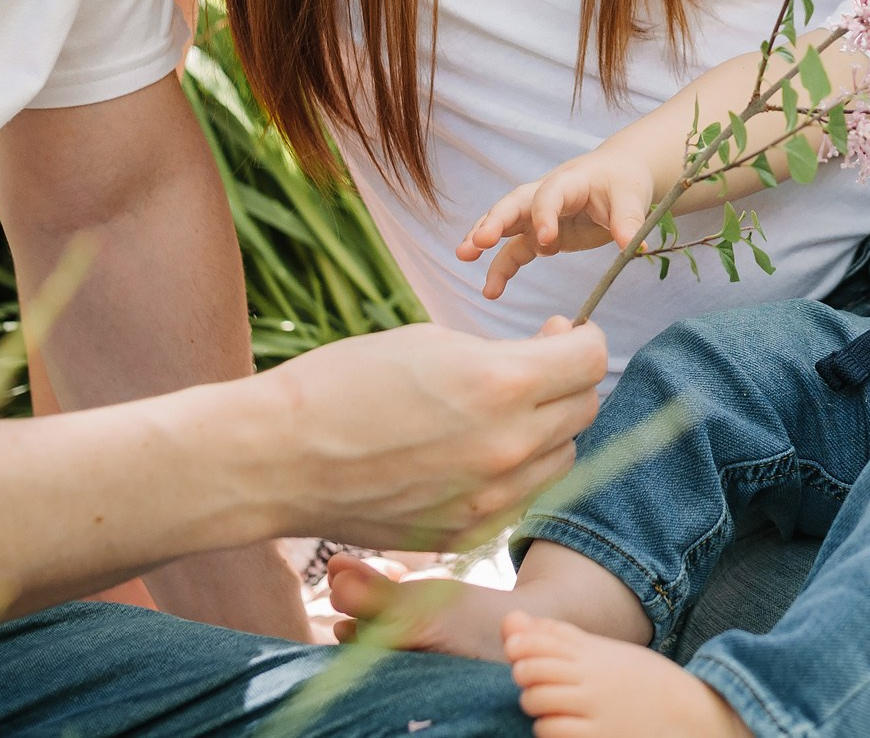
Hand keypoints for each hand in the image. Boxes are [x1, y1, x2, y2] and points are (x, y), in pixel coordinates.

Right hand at [259, 316, 605, 551]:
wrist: (278, 458)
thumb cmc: (345, 383)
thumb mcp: (432, 341)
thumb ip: (504, 353)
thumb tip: (552, 349)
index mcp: (502, 384)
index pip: (590, 358)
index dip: (580, 339)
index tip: (562, 335)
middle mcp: (507, 445)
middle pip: (584, 408)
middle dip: (566, 382)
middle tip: (533, 367)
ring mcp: (489, 498)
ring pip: (561, 458)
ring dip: (546, 431)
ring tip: (499, 413)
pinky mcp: (466, 534)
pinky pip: (521, 498)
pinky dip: (513, 474)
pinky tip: (473, 454)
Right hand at [458, 151, 658, 298]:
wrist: (618, 175)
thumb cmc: (623, 182)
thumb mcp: (632, 197)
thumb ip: (628, 220)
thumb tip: (633, 245)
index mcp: (568, 181)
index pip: (550, 195)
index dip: (545, 214)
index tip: (547, 240)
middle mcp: (545, 195)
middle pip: (514, 204)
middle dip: (495, 221)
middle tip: (478, 241)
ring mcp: (538, 215)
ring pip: (506, 225)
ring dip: (483, 239)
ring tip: (463, 256)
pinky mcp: (539, 236)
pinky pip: (515, 251)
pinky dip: (502, 268)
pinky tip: (491, 291)